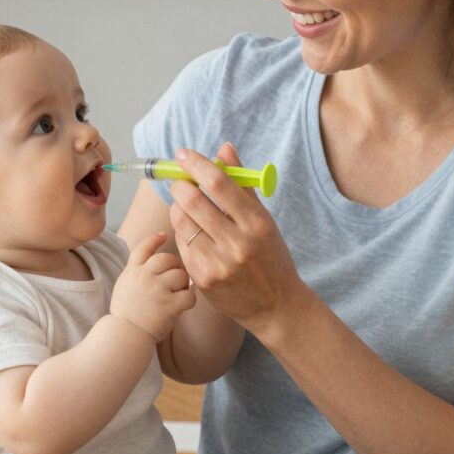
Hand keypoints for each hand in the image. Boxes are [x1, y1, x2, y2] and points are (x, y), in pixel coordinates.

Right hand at [111, 232, 196, 341]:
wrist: (125, 336)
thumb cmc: (127, 315)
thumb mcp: (124, 287)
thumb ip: (137, 273)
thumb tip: (157, 261)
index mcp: (131, 272)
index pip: (143, 248)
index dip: (154, 239)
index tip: (163, 234)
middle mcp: (143, 277)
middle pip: (167, 259)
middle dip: (175, 267)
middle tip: (175, 281)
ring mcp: (156, 290)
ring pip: (180, 275)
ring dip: (183, 284)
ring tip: (177, 295)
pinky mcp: (168, 305)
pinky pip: (189, 295)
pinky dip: (189, 300)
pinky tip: (183, 305)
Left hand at [169, 143, 310, 336]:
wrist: (274, 305)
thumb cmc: (270, 256)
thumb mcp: (263, 219)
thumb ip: (242, 183)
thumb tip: (224, 148)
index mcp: (257, 224)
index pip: (220, 184)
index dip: (197, 164)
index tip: (183, 153)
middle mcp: (238, 244)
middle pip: (194, 202)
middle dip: (180, 185)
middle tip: (180, 181)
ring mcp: (218, 263)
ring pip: (182, 223)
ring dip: (178, 208)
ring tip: (186, 206)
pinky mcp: (202, 279)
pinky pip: (181, 245)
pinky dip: (182, 232)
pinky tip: (193, 232)